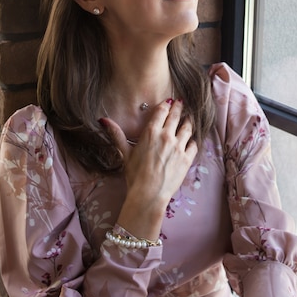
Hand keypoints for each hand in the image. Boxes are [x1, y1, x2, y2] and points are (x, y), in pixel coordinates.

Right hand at [99, 99, 197, 239]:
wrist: (149, 194)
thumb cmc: (134, 175)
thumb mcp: (124, 153)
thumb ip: (116, 134)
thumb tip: (103, 119)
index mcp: (151, 132)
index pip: (162, 112)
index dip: (166, 105)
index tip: (169, 101)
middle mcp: (167, 136)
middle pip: (176, 116)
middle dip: (179, 108)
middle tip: (181, 103)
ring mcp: (179, 147)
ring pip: (187, 128)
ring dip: (188, 121)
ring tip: (188, 118)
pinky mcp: (187, 158)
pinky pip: (193, 144)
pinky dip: (192, 141)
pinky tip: (190, 140)